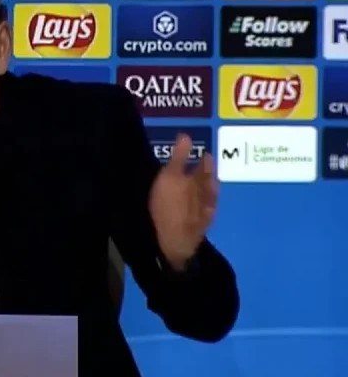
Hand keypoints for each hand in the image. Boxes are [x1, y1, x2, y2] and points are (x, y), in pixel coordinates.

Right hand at [148, 133, 218, 270]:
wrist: (174, 241)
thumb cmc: (166, 208)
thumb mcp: (167, 178)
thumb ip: (178, 157)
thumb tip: (186, 135)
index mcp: (195, 180)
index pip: (202, 165)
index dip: (202, 159)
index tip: (204, 152)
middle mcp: (204, 193)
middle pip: (208, 179)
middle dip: (207, 170)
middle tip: (207, 162)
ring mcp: (204, 210)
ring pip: (211, 194)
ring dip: (210, 186)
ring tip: (210, 179)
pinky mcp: (201, 226)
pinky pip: (209, 210)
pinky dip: (208, 204)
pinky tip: (209, 203)